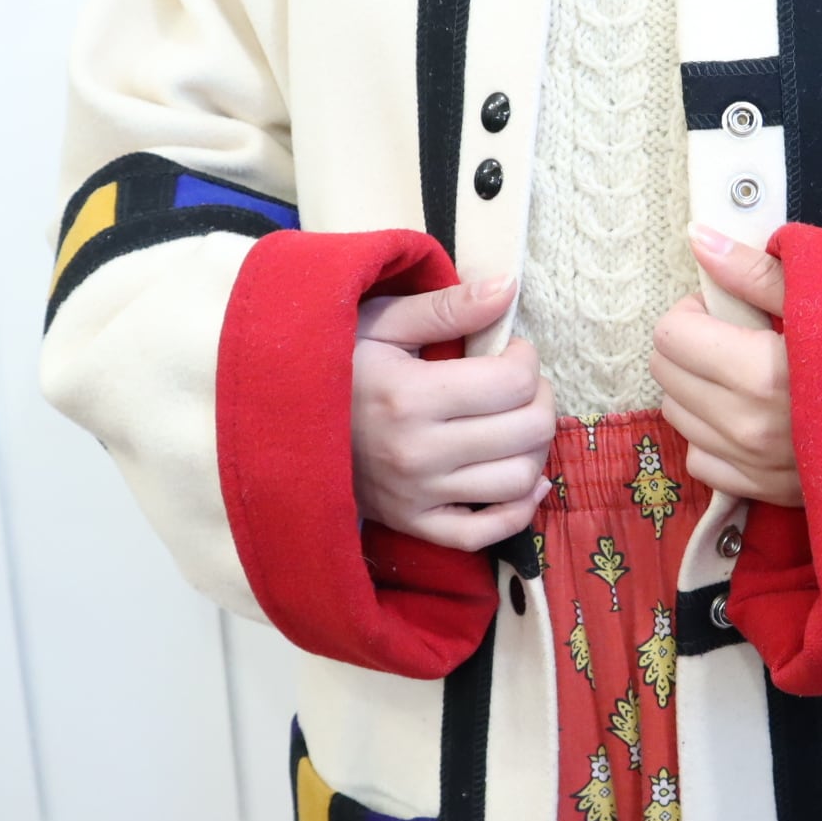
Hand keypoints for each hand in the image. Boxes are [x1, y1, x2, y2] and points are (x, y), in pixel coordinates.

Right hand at [352, 276, 555, 550]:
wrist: (281, 422)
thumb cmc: (339, 363)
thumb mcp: (384, 322)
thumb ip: (449, 306)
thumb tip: (509, 287)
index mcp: (410, 397)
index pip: (513, 382)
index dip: (526, 359)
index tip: (510, 350)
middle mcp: (416, 454)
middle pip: (527, 431)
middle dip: (540, 399)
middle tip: (522, 384)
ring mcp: (416, 497)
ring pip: (518, 480)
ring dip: (535, 448)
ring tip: (516, 422)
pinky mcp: (413, 525)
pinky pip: (485, 533)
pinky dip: (519, 509)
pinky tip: (525, 479)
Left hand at [650, 226, 802, 506]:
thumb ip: (753, 272)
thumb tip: (698, 240)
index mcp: (760, 372)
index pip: (672, 335)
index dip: (693, 312)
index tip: (724, 309)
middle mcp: (749, 426)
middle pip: (667, 376)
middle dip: (690, 348)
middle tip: (731, 337)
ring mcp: (755, 463)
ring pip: (679, 417)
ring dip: (697, 390)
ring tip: (742, 374)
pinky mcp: (765, 490)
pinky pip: (702, 460)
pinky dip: (712, 436)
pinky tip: (746, 415)